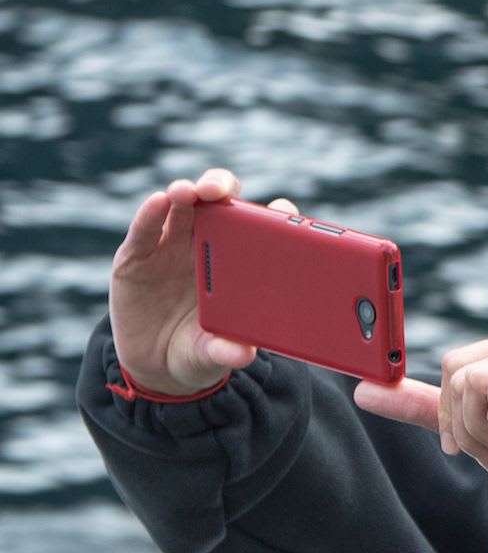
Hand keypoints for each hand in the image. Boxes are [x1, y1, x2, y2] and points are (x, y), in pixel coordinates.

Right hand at [109, 168, 299, 395]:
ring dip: (186, 192)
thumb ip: (227, 350)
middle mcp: (206, 243)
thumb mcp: (215, 352)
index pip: (260, 226)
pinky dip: (151, 213)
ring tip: (189, 192)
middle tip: (219, 192)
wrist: (156, 365)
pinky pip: (145, 229)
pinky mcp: (137, 255)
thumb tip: (243, 354)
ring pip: (181, 205)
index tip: (284, 212)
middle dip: (220, 188)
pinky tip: (158, 202)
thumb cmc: (200, 349)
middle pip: (217, 201)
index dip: (274, 214)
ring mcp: (171, 245)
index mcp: (239, 260)